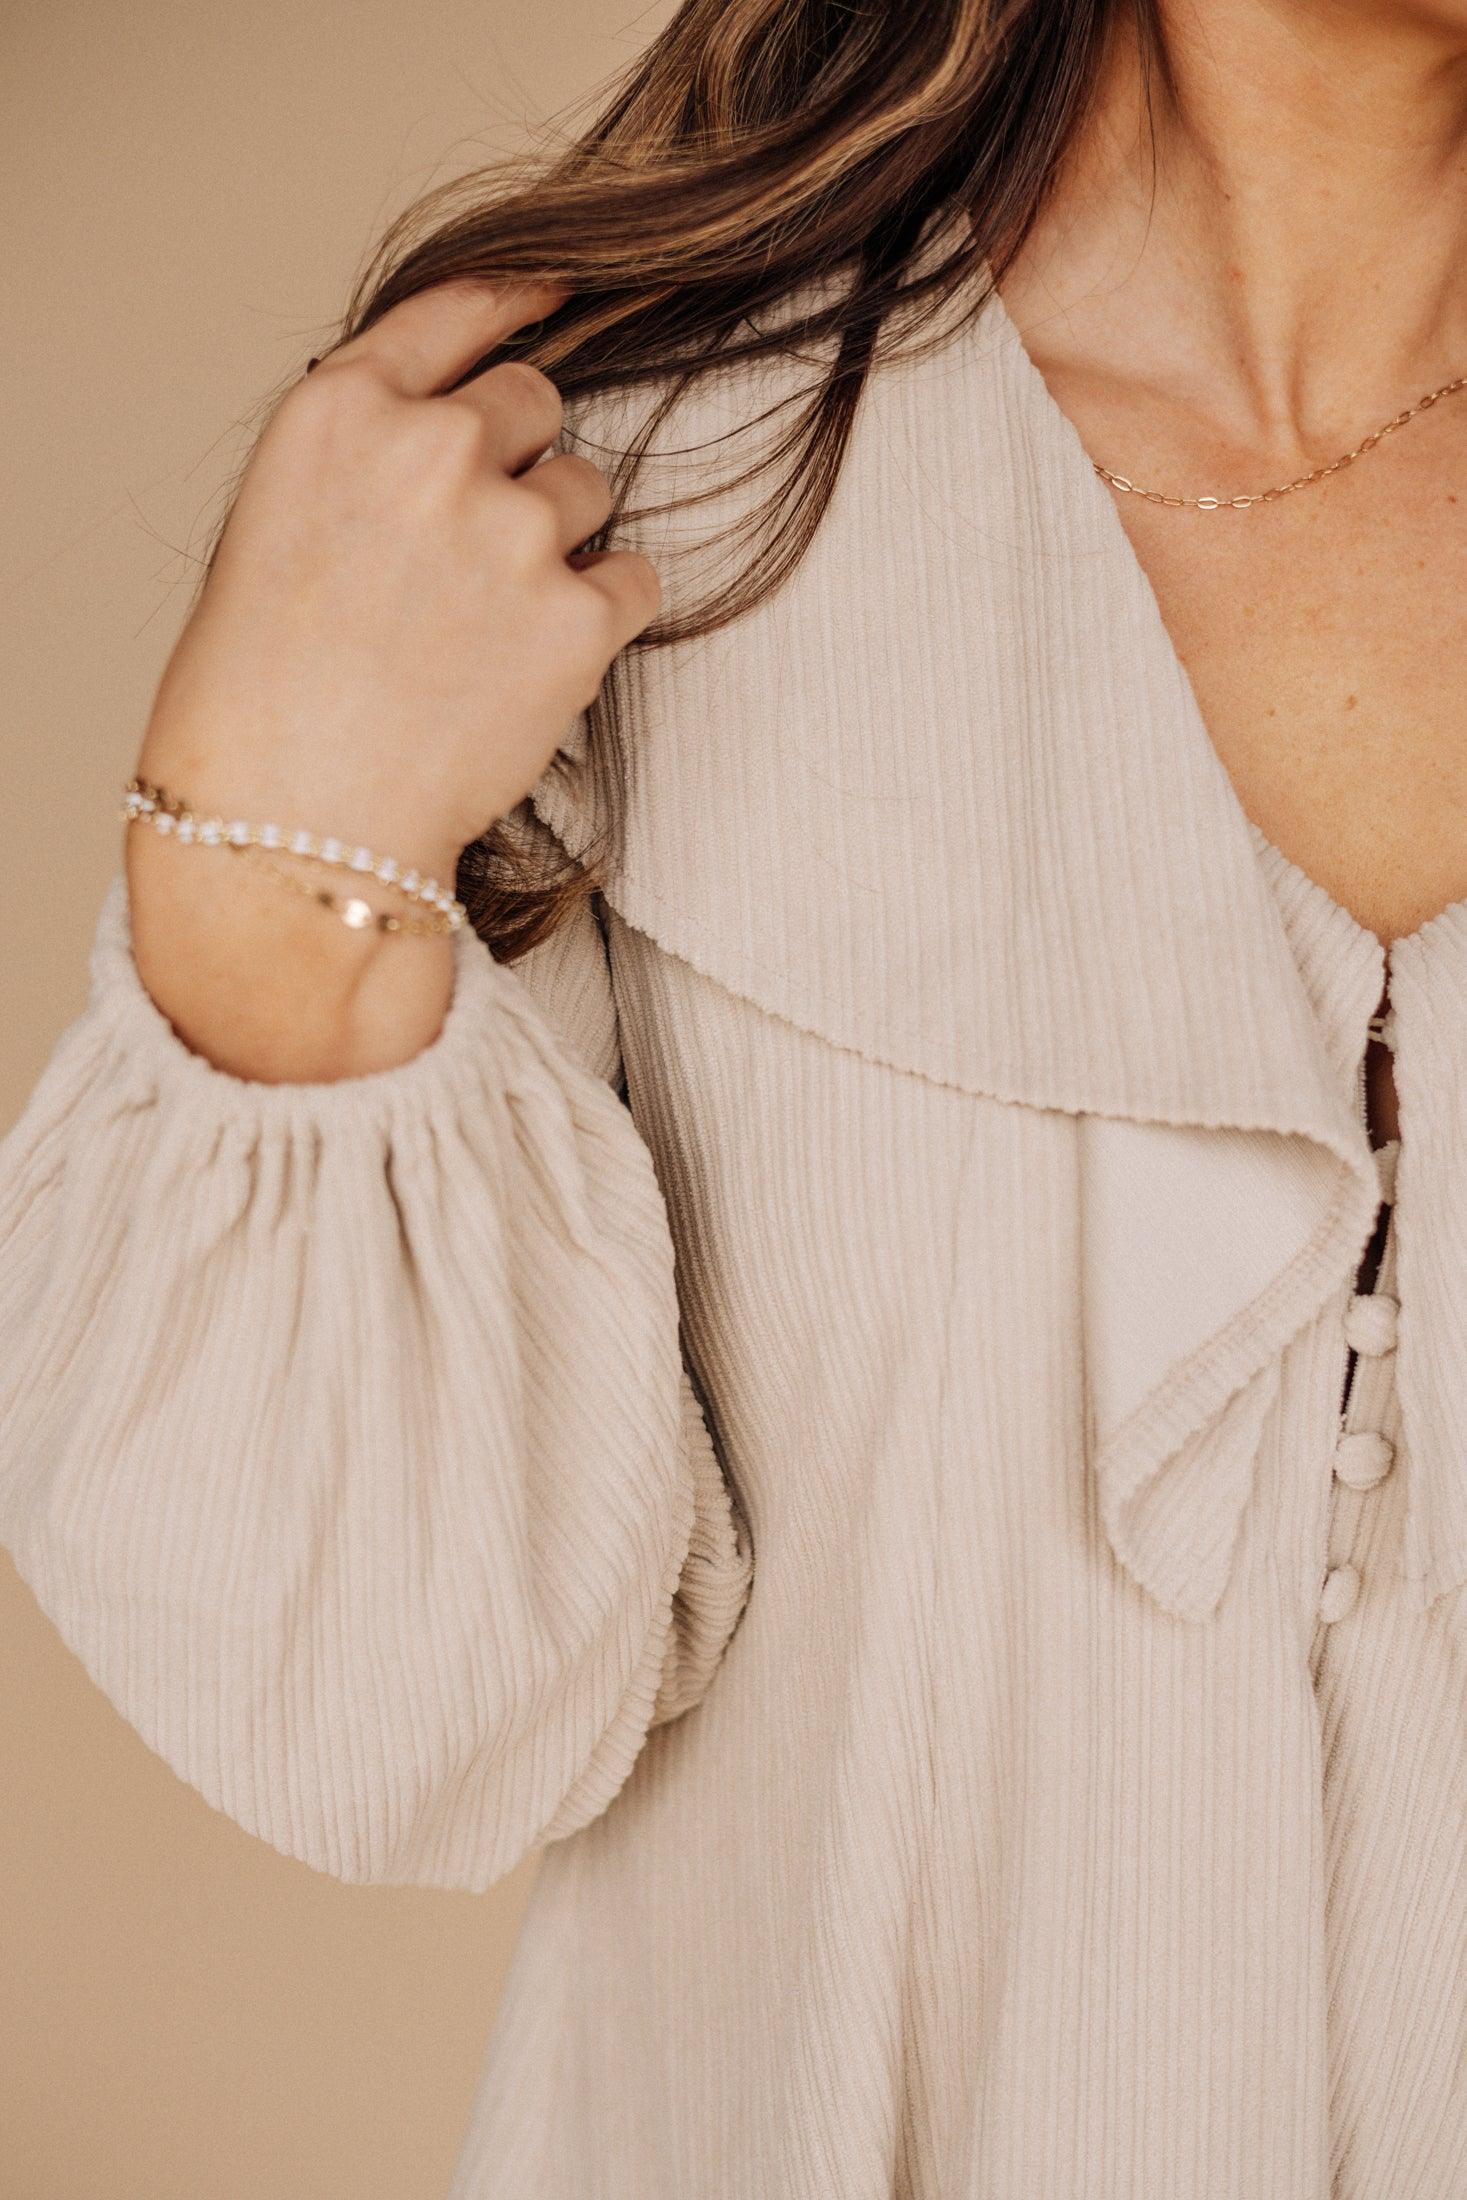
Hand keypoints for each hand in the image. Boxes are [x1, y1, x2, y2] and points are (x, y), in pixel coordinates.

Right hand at [135, 276, 659, 884]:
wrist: (293, 820)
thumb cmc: (262, 696)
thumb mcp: (274, 527)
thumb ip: (368, 460)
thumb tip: (461, 443)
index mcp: (341, 412)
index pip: (453, 311)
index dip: (517, 294)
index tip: (561, 287)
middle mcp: (433, 448)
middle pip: (535, 401)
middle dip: (520, 459)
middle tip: (474, 553)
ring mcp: (515, 529)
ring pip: (587, 492)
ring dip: (560, 541)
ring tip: (488, 630)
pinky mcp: (578, 616)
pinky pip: (634, 580)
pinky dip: (603, 615)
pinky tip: (537, 666)